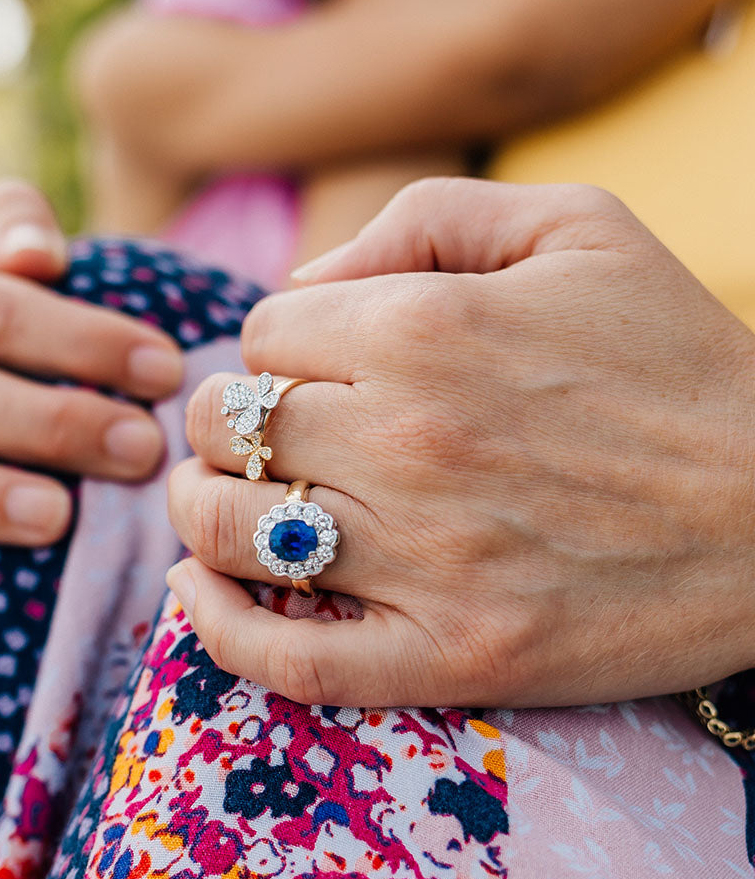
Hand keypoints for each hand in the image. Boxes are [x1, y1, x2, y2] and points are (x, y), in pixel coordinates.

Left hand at [166, 178, 754, 707]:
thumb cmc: (678, 360)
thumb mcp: (576, 227)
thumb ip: (424, 219)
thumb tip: (308, 278)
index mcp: (425, 328)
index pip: (263, 334)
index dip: (277, 348)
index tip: (314, 369)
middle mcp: (406, 438)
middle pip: (225, 425)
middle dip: (227, 422)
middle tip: (264, 434)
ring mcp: (422, 558)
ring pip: (226, 528)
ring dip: (199, 509)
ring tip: (218, 500)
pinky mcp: (449, 654)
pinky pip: (287, 658)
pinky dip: (221, 627)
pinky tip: (201, 590)